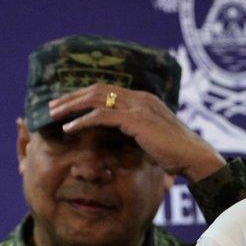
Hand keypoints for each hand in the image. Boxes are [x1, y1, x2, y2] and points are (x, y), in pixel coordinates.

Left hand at [48, 84, 225, 181]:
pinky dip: (81, 121)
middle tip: (52, 106)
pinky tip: (69, 129)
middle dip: (72, 97)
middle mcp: (141, 98)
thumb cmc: (177, 153)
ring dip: (71, 106)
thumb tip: (120, 138)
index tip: (68, 104)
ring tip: (54, 114)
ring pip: (96, 98)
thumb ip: (137, 132)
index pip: (108, 90)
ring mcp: (139, 107)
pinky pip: (101, 116)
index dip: (84, 95)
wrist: (194, 156)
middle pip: (98, 89)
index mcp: (145, 100)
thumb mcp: (153, 137)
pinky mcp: (136, 119)